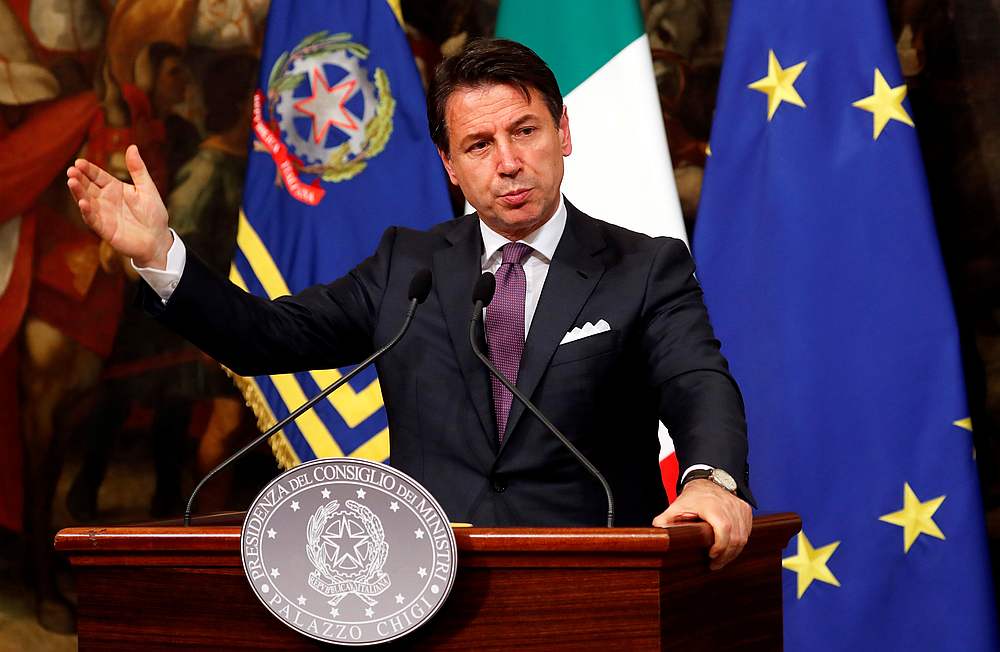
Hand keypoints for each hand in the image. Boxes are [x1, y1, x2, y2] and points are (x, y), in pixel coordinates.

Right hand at [67, 145, 171, 268]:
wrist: (158, 239)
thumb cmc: (154, 214)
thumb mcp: (147, 188)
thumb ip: (138, 169)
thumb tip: (132, 146)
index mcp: (114, 188)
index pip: (97, 175)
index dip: (88, 169)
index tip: (79, 162)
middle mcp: (105, 200)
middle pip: (88, 186)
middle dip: (78, 178)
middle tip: (71, 171)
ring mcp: (103, 214)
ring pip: (86, 201)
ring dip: (78, 192)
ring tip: (71, 182)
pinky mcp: (104, 229)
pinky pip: (93, 219)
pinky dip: (87, 211)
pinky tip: (83, 203)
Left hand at [652, 479, 751, 569]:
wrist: (708, 479)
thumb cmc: (693, 495)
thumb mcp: (677, 505)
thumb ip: (665, 519)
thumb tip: (657, 532)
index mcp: (712, 506)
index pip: (724, 529)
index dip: (721, 546)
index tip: (711, 556)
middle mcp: (729, 506)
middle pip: (736, 537)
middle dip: (726, 555)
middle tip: (715, 565)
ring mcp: (739, 508)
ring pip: (743, 536)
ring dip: (733, 552)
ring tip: (721, 560)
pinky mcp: (746, 510)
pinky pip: (747, 531)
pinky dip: (739, 543)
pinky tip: (729, 549)